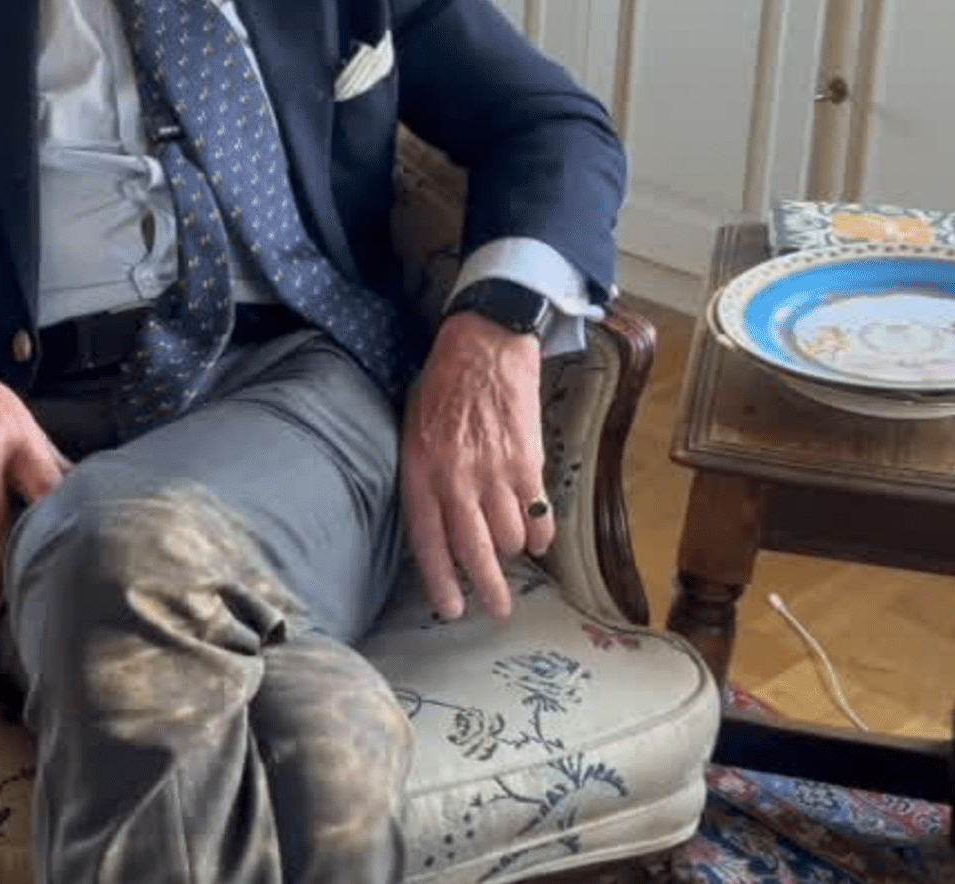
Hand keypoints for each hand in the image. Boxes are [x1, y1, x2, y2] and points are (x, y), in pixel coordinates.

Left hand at [400, 311, 552, 621]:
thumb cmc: (443, 385)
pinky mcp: (527, 461)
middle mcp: (455, 478)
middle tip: (497, 610)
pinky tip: (539, 538)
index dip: (440, 580)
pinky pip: (537, 514)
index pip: (428, 540)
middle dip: (487, 587)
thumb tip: (440, 523)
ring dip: (514, 552)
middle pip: (472, 550)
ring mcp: (492, 472)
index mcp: (421, 471)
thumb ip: (425, 477)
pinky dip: (541, 532)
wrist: (484, 343)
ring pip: (509, 537)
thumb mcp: (414, 429)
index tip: (451, 609)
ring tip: (515, 554)